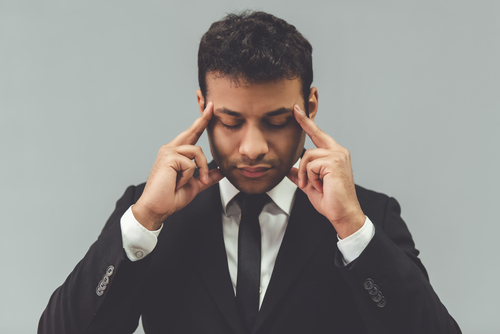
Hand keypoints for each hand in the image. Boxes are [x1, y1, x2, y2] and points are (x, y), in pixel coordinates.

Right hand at [132, 102, 223, 229]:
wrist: (157, 209)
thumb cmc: (171, 197)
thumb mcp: (195, 185)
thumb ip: (208, 176)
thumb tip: (221, 172)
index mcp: (176, 153)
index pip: (191, 135)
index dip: (201, 122)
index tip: (209, 108)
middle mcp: (171, 149)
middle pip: (192, 132)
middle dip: (203, 119)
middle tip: (211, 105)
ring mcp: (168, 152)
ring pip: (197, 152)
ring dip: (201, 170)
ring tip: (193, 182)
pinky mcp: (168, 158)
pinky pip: (190, 163)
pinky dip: (189, 176)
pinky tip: (178, 183)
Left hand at [287, 105, 364, 237]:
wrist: (342, 213)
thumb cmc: (331, 200)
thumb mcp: (311, 185)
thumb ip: (301, 175)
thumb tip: (289, 170)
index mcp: (334, 154)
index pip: (318, 134)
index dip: (307, 122)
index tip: (297, 109)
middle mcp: (338, 151)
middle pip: (310, 145)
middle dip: (304, 148)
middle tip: (305, 156)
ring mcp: (337, 155)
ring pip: (307, 156)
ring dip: (307, 175)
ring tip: (316, 186)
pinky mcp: (334, 162)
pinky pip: (311, 165)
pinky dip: (311, 178)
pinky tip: (320, 186)